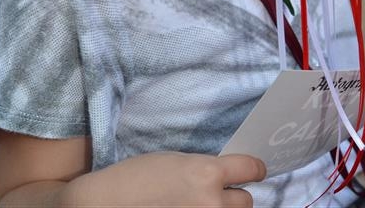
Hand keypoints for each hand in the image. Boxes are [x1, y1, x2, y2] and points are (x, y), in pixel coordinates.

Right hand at [59, 151, 265, 206]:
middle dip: (233, 197)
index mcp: (206, 172)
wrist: (109, 205)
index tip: (255, 170)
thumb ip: (204, 170)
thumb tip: (225, 179)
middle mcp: (213, 202)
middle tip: (215, 195)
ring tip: (200, 206)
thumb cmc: (137, 178)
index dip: (254, 168)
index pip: (251, 169)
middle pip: (246, 202)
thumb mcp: (176, 162)